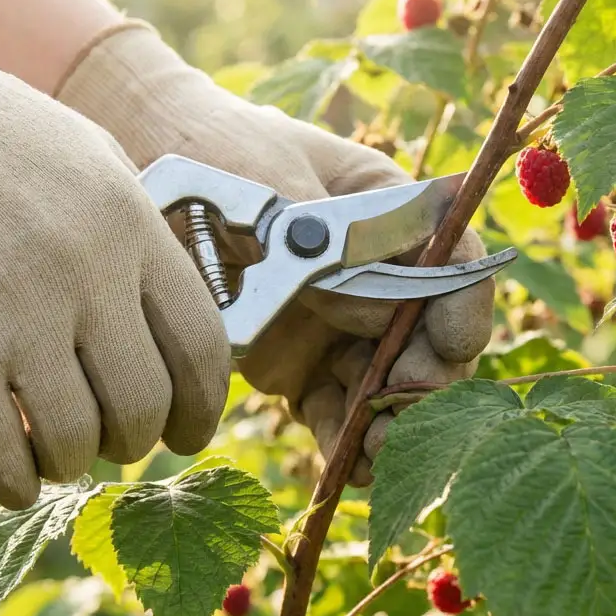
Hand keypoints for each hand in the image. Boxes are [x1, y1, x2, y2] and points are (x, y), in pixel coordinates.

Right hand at [0, 0, 230, 508]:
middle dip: (138, 441)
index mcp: (134, 228)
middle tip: (122, 442)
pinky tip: (15, 478)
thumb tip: (171, 321)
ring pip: (73, 434)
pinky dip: (10, 479)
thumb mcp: (97, 165)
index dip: (206, 406)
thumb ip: (140, 241)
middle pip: (144, 402)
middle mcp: (88, 274)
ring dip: (72, 460)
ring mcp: (18, 309)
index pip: (202, 345)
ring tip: (62, 449)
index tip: (193, 430)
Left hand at [56, 24, 495, 484]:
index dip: (464, 307)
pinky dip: (346, 442)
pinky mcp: (302, 367)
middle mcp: (379, 277)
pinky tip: (347, 467)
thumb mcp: (270, 172)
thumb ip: (321, 234)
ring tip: (375, 452)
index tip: (448, 344)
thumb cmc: (219, 148)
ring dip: (391, 422)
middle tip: (398, 408)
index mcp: (391, 215)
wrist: (151, 166)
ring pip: (389, 386)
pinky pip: (337, 412)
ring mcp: (342, 326)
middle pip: (430, 338)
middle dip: (426, 381)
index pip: (457, 262)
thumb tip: (372, 304)